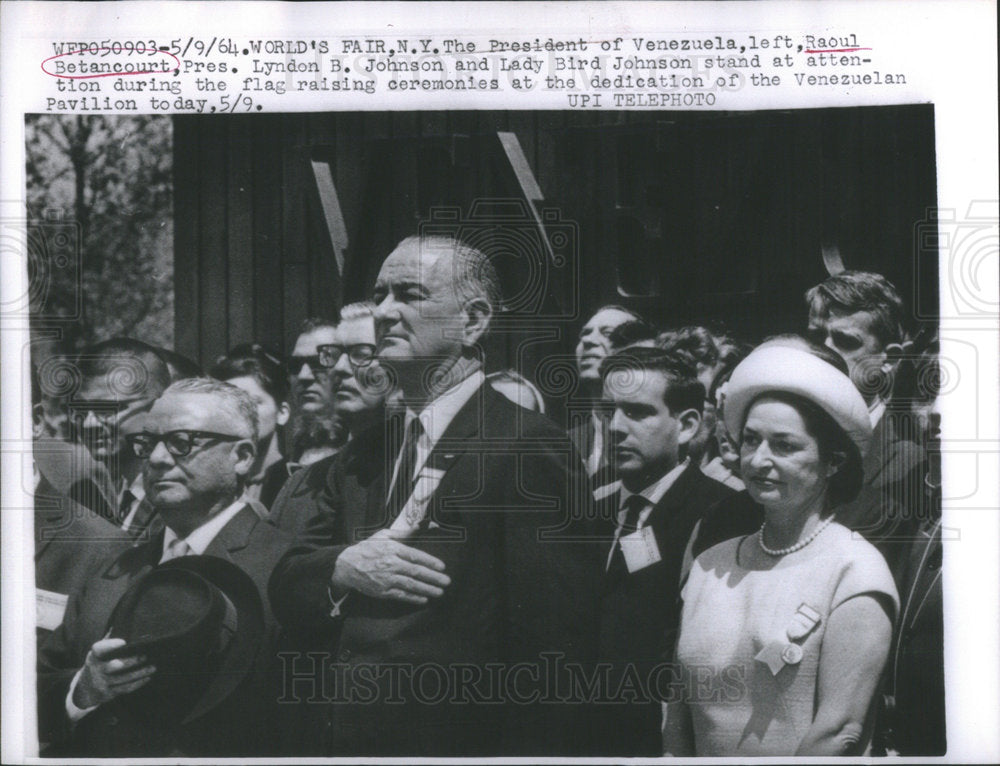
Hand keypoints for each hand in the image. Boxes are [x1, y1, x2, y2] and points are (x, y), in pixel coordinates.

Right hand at [73, 636, 155, 708]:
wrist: (85, 688)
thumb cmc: (99, 663)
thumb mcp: (99, 652)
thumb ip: (110, 639)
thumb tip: (124, 618)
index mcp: (94, 656)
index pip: (99, 649)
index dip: (110, 646)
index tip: (123, 642)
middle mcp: (96, 669)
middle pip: (112, 666)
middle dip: (129, 661)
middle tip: (145, 655)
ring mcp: (101, 683)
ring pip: (122, 679)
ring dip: (139, 673)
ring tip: (153, 667)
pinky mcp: (107, 694)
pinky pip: (124, 689)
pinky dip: (137, 683)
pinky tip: (147, 677)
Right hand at [332, 528, 449, 603]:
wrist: (347, 565)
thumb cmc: (368, 548)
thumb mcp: (384, 535)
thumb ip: (405, 532)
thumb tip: (423, 524)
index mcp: (392, 549)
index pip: (415, 555)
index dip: (430, 562)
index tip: (442, 566)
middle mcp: (390, 564)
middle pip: (416, 572)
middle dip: (433, 578)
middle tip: (447, 581)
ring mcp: (386, 579)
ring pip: (410, 585)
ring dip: (427, 589)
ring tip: (440, 592)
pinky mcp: (381, 591)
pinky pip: (400, 595)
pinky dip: (413, 598)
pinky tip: (424, 600)